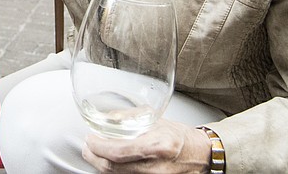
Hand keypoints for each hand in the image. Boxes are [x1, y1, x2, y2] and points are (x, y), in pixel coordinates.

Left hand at [82, 119, 210, 173]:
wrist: (199, 155)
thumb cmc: (179, 137)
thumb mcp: (156, 120)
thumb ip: (130, 118)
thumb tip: (107, 118)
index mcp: (157, 147)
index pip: (119, 152)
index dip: (99, 147)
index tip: (90, 138)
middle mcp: (155, 167)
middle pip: (114, 168)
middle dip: (94, 157)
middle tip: (88, 146)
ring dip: (100, 164)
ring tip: (94, 152)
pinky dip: (113, 170)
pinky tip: (109, 161)